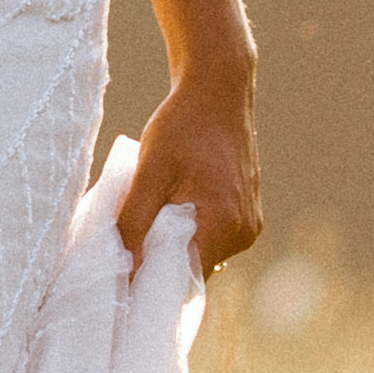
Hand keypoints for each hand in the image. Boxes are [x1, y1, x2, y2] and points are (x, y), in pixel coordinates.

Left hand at [116, 65, 259, 266]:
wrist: (217, 89)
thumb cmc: (182, 126)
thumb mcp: (149, 172)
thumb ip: (134, 223)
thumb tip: (124, 270)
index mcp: (223, 226)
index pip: (183, 282)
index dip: (151, 283)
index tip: (124, 281)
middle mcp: (243, 233)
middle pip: (193, 269)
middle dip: (160, 262)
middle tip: (127, 245)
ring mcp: (249, 223)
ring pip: (202, 252)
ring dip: (174, 244)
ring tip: (147, 219)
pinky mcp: (247, 212)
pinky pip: (213, 235)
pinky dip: (189, 229)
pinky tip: (168, 207)